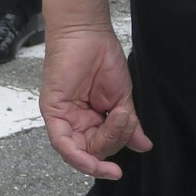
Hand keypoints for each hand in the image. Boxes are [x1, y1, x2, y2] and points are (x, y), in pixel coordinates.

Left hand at [40, 19, 150, 178]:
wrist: (89, 33)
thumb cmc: (102, 59)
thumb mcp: (122, 98)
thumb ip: (128, 125)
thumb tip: (143, 146)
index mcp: (89, 120)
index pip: (100, 148)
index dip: (114, 152)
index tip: (128, 160)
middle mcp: (73, 122)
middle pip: (92, 151)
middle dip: (113, 141)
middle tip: (125, 118)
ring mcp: (61, 117)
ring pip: (80, 150)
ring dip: (104, 141)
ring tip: (119, 115)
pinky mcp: (52, 111)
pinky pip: (62, 142)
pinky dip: (77, 155)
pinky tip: (92, 161)